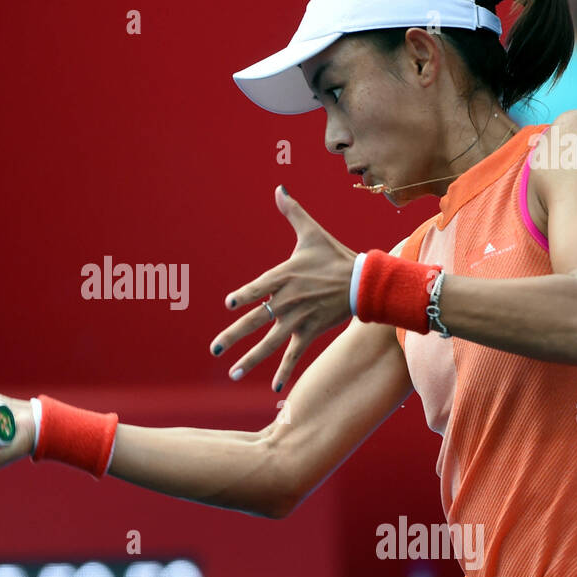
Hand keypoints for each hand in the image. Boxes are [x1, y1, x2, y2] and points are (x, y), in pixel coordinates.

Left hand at [210, 186, 357, 391]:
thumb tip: (278, 188)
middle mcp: (288, 301)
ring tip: (231, 372)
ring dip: (250, 359)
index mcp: (283, 276)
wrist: (363, 282)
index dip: (245, 295)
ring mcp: (298, 319)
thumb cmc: (333, 255)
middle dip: (232, 336)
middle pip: (256, 321)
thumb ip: (292, 212)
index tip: (230, 304)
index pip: (259, 287)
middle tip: (213, 349)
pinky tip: (273, 388)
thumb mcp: (311, 233)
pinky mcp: (310, 331)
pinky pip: (294, 354)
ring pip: (270, 343)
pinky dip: (284, 371)